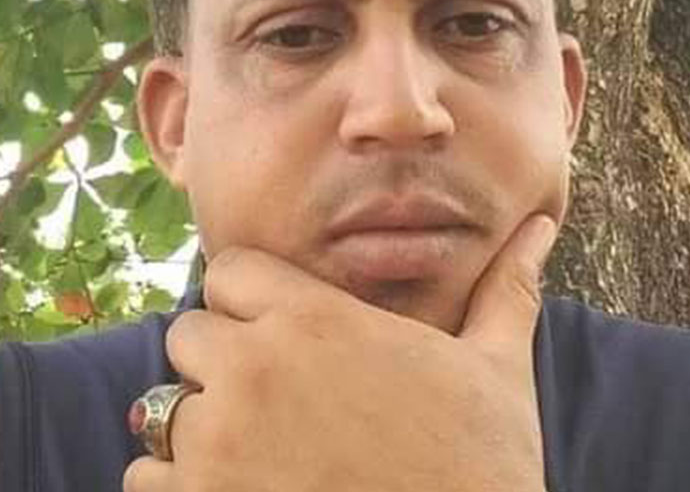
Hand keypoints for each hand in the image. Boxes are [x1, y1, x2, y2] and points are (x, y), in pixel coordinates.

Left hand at [123, 214, 557, 491]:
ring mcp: (219, 444)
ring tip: (255, 458)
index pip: (229, 272)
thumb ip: (506, 291)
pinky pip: (145, 479)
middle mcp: (255, 370)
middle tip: (275, 407)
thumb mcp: (499, 371)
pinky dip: (177, 489)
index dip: (252, 302)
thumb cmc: (484, 469)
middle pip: (188, 335)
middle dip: (222, 365)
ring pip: (160, 409)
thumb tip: (544, 225)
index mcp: (318, 322)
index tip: (284, 338)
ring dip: (196, 431)